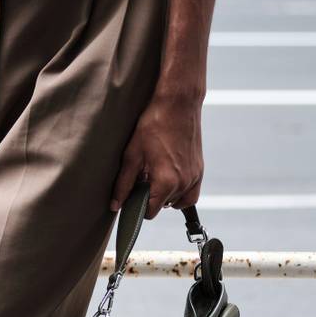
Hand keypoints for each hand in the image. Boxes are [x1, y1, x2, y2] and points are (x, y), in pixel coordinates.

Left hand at [111, 89, 203, 217]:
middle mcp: (184, 184)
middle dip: (151, 198)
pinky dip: (181, 192)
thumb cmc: (154, 125)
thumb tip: (116, 205)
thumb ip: (124, 184)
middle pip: (164, 207)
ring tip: (155, 177)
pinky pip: (191, 193)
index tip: (131, 196)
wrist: (178, 104)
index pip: (150, 212)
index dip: (138, 207)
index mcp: (166, 182)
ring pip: (179, 202)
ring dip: (166, 196)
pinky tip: (169, 178)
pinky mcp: (200, 170)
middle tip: (142, 178)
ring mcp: (195, 177)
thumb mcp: (133, 154)